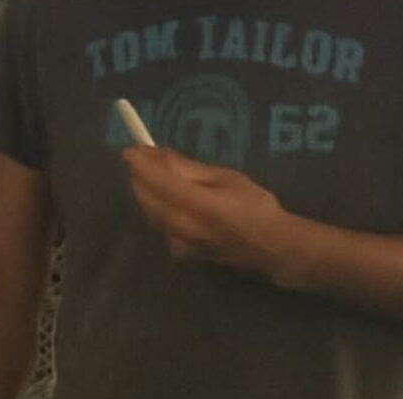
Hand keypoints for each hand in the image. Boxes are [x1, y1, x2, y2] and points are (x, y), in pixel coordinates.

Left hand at [122, 147, 298, 279]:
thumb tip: (159, 156)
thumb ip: (188, 169)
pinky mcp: (180, 252)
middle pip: (146, 198)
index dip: (140, 164)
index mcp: (194, 205)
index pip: (156, 181)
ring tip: (155, 174)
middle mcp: (180, 227)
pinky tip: (171, 201)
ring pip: (150, 213)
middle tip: (143, 158)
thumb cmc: (255, 206)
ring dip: (146, 192)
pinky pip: (161, 225)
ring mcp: (178, 243)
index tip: (131, 150)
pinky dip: (159, 209)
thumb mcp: (226, 178)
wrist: (271, 248)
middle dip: (140, 176)